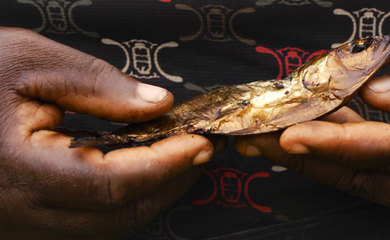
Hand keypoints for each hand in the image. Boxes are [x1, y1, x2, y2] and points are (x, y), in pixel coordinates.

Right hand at [0, 27, 215, 238]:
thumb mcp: (28, 62)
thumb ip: (98, 86)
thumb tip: (157, 105)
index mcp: (18, 169)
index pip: (113, 182)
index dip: (165, 165)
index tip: (198, 143)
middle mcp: (17, 209)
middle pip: (116, 214)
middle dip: (167, 184)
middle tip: (198, 153)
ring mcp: (16, 222)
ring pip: (102, 225)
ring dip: (148, 195)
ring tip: (176, 161)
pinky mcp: (17, 220)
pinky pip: (81, 223)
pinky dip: (118, 200)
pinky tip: (135, 173)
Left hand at [236, 21, 389, 223]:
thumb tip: (372, 95)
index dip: (338, 143)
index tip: (290, 134)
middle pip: (365, 174)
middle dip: (305, 154)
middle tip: (254, 136)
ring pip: (363, 179)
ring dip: (312, 156)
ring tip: (263, 139)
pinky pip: (375, 172)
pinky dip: (338, 153)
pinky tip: (304, 137)